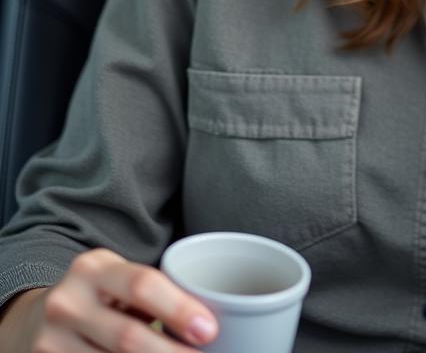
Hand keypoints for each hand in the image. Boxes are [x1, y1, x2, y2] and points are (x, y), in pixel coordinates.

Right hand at [22, 249, 217, 351]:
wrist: (30, 321)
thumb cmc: (98, 299)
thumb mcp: (118, 281)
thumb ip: (154, 293)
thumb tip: (210, 322)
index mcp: (94, 268)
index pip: (143, 285)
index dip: (179, 310)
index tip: (209, 331)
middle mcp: (68, 302)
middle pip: (128, 336)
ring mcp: (49, 341)